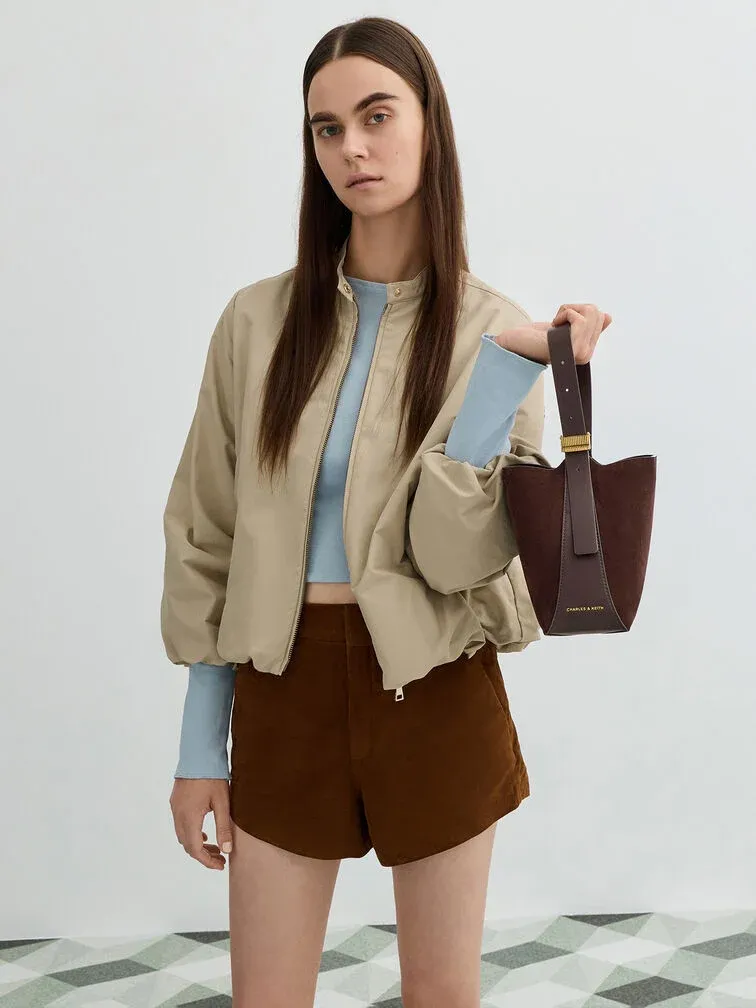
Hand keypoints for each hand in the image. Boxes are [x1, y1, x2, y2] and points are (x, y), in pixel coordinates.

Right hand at [170, 777, 233, 869]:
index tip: (221, 865)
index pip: (195, 849)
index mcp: (189, 818)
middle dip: (203, 855)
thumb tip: (227, 851)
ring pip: (182, 835)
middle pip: (187, 845)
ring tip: (214, 846)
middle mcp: (178, 815)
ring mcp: (175, 808)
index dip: (207, 861)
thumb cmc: (213, 776)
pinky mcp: (175, 801)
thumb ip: (224, 827)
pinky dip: (191, 833)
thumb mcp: (222, 803)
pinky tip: (203, 832)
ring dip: (197, 844)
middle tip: (220, 858)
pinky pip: (180, 824)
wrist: (199, 753)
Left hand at [494, 303, 612, 364]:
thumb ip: (586, 323)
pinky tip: (553, 326)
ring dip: (570, 309)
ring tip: (556, 323)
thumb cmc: (533, 337)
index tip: (563, 323)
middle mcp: (585, 355)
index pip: (601, 317)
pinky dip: (565, 312)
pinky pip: (580, 316)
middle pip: (598, 313)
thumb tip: (607, 316)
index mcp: (585, 350)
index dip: (580, 312)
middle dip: (576, 308)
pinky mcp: (572, 347)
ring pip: (593, 312)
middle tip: (558, 321)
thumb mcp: (564, 327)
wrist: (514, 344)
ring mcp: (580, 353)